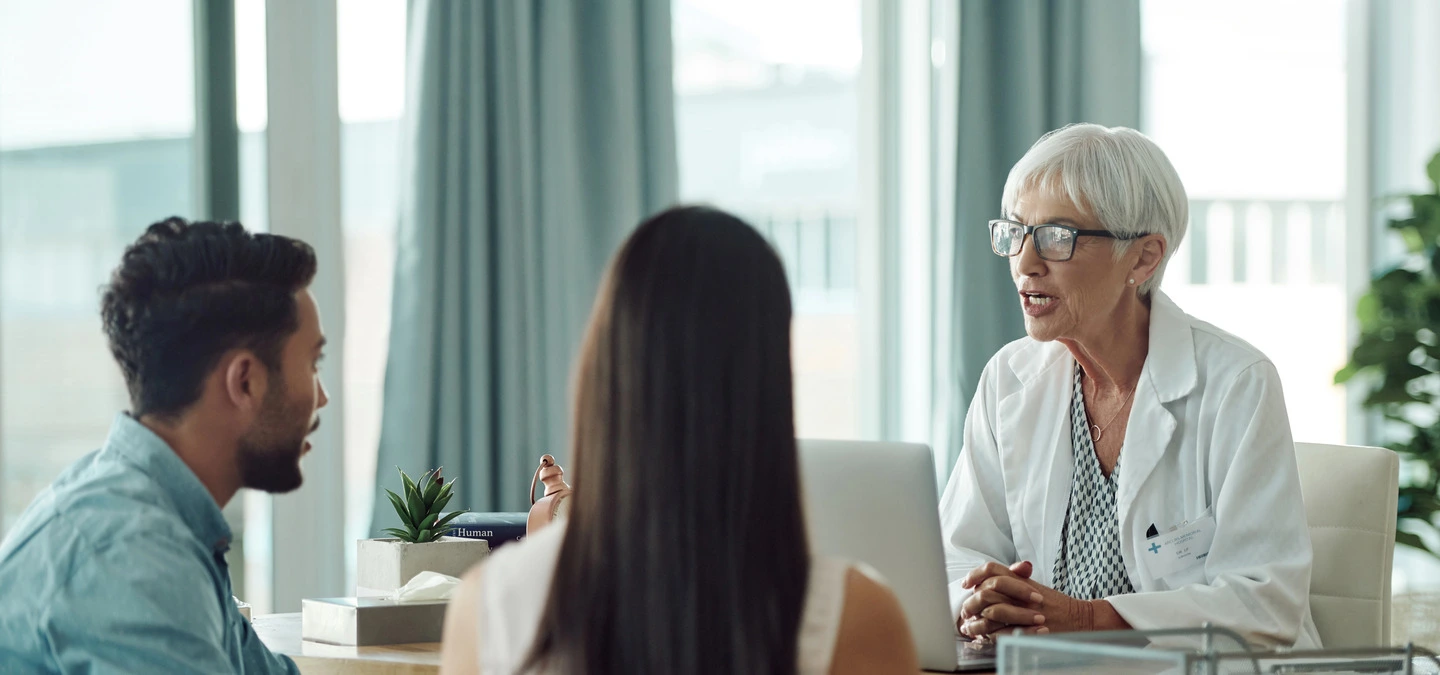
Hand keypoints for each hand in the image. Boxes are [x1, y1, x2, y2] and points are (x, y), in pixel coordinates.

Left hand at [959, 562, 1100, 638]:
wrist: (1079, 618)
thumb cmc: (1056, 604)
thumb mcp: (1034, 586)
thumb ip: (1014, 579)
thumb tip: (989, 578)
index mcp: (1021, 579)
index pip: (992, 569)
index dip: (975, 575)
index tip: (966, 584)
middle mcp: (1021, 592)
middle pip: (987, 591)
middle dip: (971, 601)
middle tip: (964, 609)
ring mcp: (1025, 610)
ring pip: (991, 612)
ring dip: (976, 620)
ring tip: (968, 626)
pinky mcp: (1028, 628)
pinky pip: (1002, 631)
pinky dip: (988, 634)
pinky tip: (982, 636)